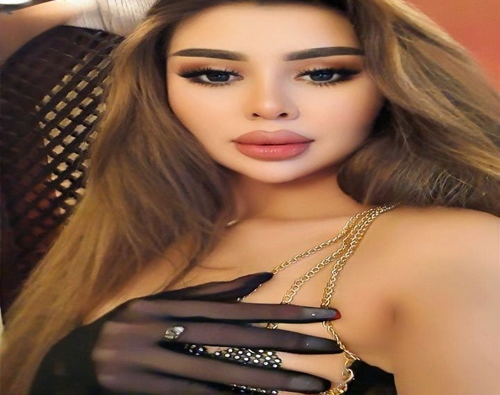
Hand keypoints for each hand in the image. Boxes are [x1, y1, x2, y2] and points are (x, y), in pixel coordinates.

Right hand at [94, 272, 340, 393]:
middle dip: (289, 343)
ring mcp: (153, 363)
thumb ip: (209, 292)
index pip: (239, 308)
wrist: (70, 364)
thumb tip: (258, 279)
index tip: (322, 312)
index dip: (282, 310)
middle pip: (237, 339)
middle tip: (331, 347)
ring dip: (271, 381)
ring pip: (223, 375)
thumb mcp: (160, 302)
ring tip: (312, 386)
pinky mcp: (146, 391)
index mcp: (170, 304)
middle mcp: (163, 330)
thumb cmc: (125, 325)